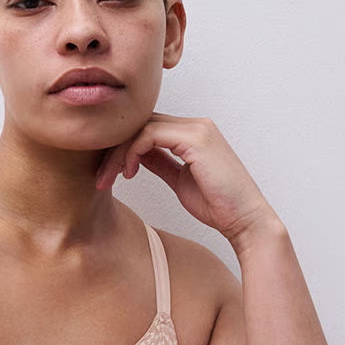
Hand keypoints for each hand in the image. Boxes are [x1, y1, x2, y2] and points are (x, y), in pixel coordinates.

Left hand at [95, 112, 274, 245]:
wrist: (245, 220)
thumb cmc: (218, 206)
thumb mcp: (179, 181)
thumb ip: (160, 163)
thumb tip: (135, 155)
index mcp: (192, 133)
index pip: (146, 128)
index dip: (121, 147)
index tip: (107, 174)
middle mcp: (195, 125)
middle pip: (140, 123)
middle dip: (114, 149)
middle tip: (100, 178)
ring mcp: (197, 129)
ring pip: (141, 126)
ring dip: (118, 153)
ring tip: (109, 179)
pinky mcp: (196, 139)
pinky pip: (150, 134)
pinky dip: (132, 152)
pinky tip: (127, 173)